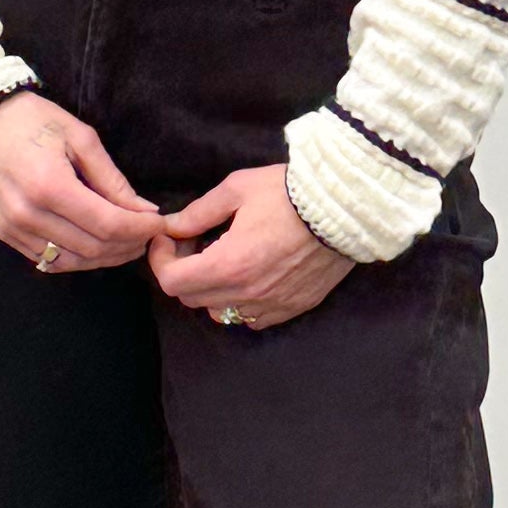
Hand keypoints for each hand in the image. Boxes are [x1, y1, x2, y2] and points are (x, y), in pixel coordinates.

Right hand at [0, 91, 160, 270]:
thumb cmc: (31, 120)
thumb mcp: (80, 137)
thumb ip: (112, 179)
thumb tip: (144, 211)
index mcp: (50, 186)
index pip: (107, 225)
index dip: (139, 230)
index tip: (159, 224)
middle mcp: (28, 215)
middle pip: (92, 249)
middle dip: (128, 245)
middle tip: (147, 235)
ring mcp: (13, 229)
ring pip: (72, 261)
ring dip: (105, 257)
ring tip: (126, 242)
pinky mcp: (4, 235)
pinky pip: (48, 260)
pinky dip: (78, 258)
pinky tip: (95, 245)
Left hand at [148, 163, 352, 332]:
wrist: (346, 207)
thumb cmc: (289, 192)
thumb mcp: (237, 189)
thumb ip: (199, 213)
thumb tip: (172, 226)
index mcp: (228, 264)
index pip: (172, 282)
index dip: (160, 260)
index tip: (167, 239)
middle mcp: (247, 294)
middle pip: (192, 298)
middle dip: (183, 271)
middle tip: (193, 243)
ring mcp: (271, 305)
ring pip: (220, 312)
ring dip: (211, 290)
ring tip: (223, 260)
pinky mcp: (293, 308)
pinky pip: (252, 318)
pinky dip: (241, 302)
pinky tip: (250, 274)